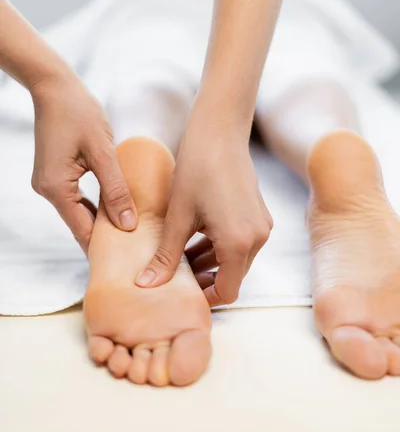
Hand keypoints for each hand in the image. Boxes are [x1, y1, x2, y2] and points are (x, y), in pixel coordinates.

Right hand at [31, 74, 136, 252]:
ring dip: (100, 222)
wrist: (54, 86)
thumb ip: (116, 190)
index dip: (105, 247)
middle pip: (79, 225)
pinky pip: (75, 200)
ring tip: (128, 234)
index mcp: (56, 188)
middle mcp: (47, 190)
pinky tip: (113, 211)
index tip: (126, 261)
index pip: (82, 231)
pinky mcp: (54, 176)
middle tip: (133, 250)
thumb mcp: (103, 152)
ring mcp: (48, 184)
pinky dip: (93, 207)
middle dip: (105, 237)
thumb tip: (128, 224)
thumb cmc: (78, 112)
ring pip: (78, 213)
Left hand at [135, 108, 272, 305]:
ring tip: (178, 256)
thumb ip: (165, 255)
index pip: (227, 290)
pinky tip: (193, 238)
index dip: (204, 298)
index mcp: (239, 242)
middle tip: (175, 276)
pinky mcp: (259, 216)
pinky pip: (240, 243)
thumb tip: (147, 284)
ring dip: (210, 263)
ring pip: (235, 260)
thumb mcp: (177, 217)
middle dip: (204, 279)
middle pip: (232, 277)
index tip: (182, 295)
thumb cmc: (197, 170)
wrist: (220, 132)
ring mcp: (261, 226)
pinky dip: (219, 247)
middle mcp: (257, 238)